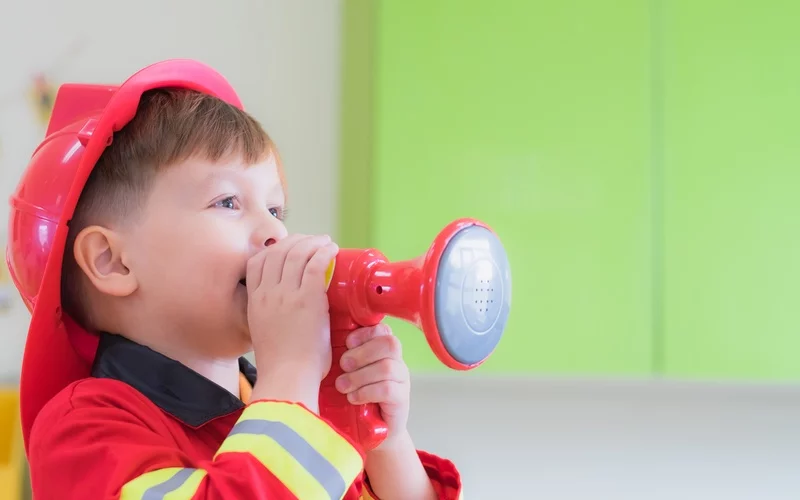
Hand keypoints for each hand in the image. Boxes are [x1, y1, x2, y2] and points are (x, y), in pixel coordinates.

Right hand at [247, 234, 338, 411]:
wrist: (287, 379)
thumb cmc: (282, 365)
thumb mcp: (264, 333)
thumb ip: (271, 315)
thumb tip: (285, 308)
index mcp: (254, 302)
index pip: (257, 261)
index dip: (274, 249)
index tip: (289, 248)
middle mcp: (267, 293)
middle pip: (277, 251)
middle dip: (296, 241)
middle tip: (312, 241)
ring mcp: (286, 294)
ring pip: (297, 253)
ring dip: (313, 242)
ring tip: (325, 242)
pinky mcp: (308, 299)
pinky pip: (315, 263)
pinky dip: (324, 252)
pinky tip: (332, 250)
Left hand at [335, 324, 410, 448]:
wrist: (369, 432)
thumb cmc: (354, 397)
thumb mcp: (347, 372)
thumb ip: (344, 357)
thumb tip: (321, 341)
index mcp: (383, 350)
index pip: (382, 330)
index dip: (364, 333)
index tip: (347, 343)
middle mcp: (396, 362)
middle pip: (389, 344)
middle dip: (362, 353)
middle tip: (343, 365)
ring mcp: (402, 380)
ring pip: (387, 367)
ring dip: (360, 376)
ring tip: (343, 386)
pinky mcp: (402, 400)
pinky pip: (388, 389)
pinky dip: (366, 392)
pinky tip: (353, 398)